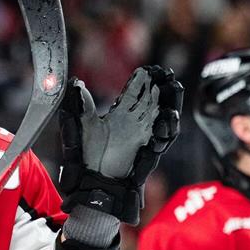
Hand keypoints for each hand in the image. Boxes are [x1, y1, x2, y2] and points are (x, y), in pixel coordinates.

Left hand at [58, 66, 182, 224]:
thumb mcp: (83, 125)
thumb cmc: (87, 155)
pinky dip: (166, 125)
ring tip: (172, 86)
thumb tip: (76, 82)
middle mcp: (132, 124)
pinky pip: (160, 136)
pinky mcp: (146, 150)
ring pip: (158, 115)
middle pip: (149, 100)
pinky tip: (169, 113)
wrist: (93, 180)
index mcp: (118, 116)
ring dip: (166, 102)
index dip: (140, 81)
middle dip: (158, 86)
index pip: (132, 94)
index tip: (146, 69)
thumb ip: (82, 104)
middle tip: (165, 72)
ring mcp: (141, 136)